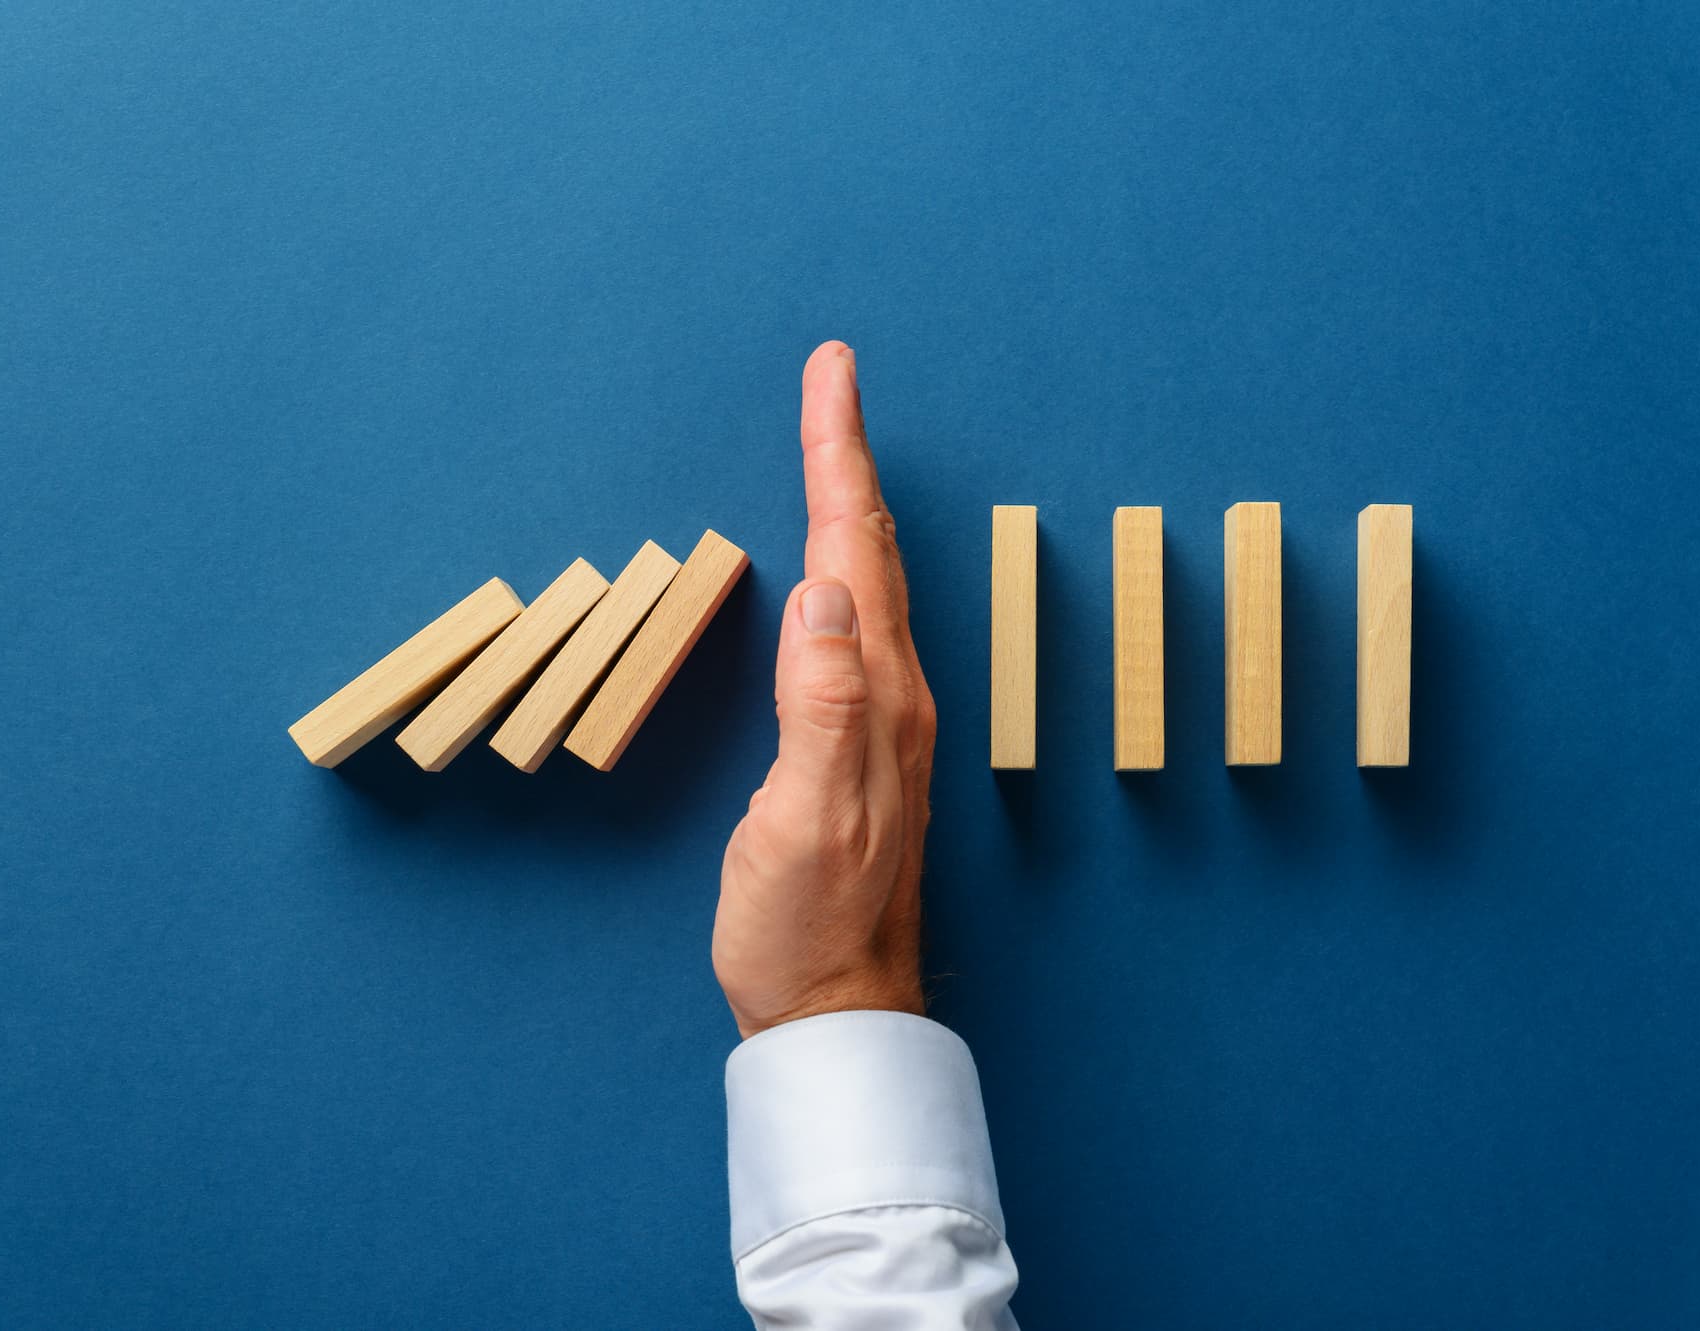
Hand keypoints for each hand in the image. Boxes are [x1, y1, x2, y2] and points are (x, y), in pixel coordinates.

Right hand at [713, 342, 939, 1039]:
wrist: (834, 1005)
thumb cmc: (806, 924)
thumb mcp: (805, 820)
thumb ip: (820, 706)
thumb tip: (822, 592)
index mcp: (877, 697)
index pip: (853, 550)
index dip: (837, 455)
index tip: (832, 374)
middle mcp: (894, 696)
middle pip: (868, 550)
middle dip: (846, 456)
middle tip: (832, 378)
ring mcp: (884, 721)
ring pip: (867, 582)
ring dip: (848, 503)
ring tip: (832, 445)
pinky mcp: (864, 746)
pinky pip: (858, 625)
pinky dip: (843, 566)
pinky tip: (835, 569)